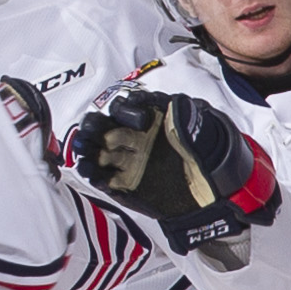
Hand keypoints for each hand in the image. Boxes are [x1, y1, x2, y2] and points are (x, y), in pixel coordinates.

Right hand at [71, 87, 278, 253]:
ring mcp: (121, 159)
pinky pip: (100, 175)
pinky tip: (93, 173)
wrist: (204, 185)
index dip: (127, 110)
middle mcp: (127, 136)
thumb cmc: (197, 149)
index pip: (123, 106)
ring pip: (94, 149)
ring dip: (87, 150)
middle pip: (100, 126)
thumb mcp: (195, 127)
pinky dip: (93, 174)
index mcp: (141, 117)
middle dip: (95, 128)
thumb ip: (184, 115)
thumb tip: (175, 104)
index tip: (143, 121)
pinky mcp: (119, 182)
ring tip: (87, 154)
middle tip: (95, 133)